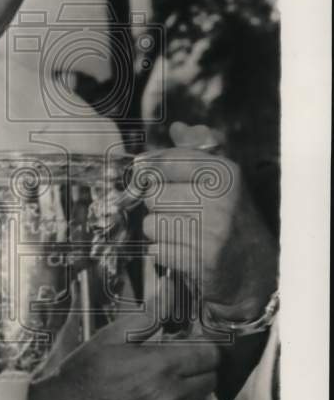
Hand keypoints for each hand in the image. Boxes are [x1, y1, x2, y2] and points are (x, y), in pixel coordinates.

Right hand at [22, 287, 219, 399]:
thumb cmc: (82, 378)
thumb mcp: (109, 338)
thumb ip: (146, 317)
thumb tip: (168, 296)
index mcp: (159, 368)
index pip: (209, 355)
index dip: (202, 346)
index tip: (192, 345)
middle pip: (210, 379)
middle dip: (197, 368)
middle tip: (174, 364)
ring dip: (190, 393)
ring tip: (162, 386)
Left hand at [136, 122, 276, 321]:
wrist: (255, 272)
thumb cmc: (230, 219)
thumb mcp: (222, 180)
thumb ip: (197, 151)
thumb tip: (178, 127)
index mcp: (225, 173)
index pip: (167, 161)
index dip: (150, 168)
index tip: (144, 171)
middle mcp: (221, 199)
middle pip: (153, 195)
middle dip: (159, 206)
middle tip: (179, 213)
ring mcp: (213, 231)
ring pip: (151, 224)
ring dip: (160, 231)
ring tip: (183, 234)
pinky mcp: (203, 260)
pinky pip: (157, 250)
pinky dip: (164, 253)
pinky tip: (184, 252)